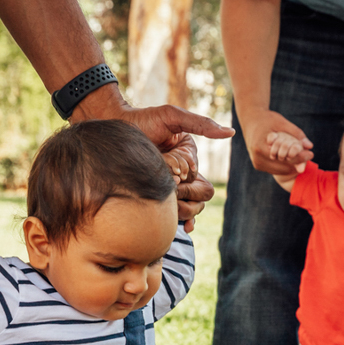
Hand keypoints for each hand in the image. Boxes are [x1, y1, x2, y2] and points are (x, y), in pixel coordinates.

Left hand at [110, 105, 233, 231]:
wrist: (113, 127)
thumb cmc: (143, 120)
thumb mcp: (173, 117)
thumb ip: (201, 125)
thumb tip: (230, 133)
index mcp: (190, 159)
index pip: (200, 182)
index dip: (189, 183)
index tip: (174, 175)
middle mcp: (183, 174)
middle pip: (199, 199)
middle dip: (187, 200)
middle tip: (170, 193)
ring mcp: (170, 187)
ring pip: (189, 209)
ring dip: (181, 210)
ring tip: (166, 205)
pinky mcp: (156, 195)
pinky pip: (175, 215)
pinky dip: (182, 221)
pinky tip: (183, 227)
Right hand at [240, 109, 313, 176]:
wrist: (251, 121)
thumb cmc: (267, 119)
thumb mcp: (282, 123)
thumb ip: (296, 134)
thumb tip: (310, 146)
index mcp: (261, 147)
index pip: (284, 157)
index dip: (300, 157)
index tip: (311, 154)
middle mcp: (257, 158)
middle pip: (283, 166)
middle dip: (297, 163)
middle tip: (308, 156)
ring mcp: (257, 163)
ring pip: (280, 171)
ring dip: (291, 166)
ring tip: (301, 158)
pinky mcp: (258, 165)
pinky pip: (275, 170)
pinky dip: (284, 166)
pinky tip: (291, 158)